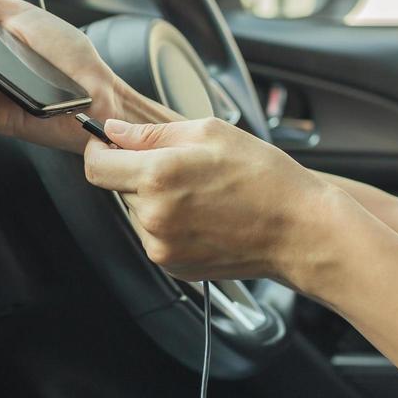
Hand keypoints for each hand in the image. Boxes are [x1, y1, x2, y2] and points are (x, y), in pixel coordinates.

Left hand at [83, 116, 343, 284]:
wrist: (300, 231)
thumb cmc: (265, 179)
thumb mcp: (210, 133)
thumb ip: (151, 133)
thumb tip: (114, 131)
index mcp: (158, 177)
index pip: (96, 165)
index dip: (98, 149)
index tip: (108, 144)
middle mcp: (153, 216)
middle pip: (118, 187)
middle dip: (138, 172)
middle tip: (181, 167)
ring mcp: (161, 245)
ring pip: (136, 211)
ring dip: (154, 199)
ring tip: (199, 193)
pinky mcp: (172, 265)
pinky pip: (153, 235)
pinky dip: (168, 223)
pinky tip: (202, 215)